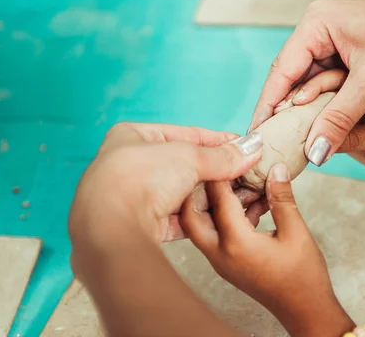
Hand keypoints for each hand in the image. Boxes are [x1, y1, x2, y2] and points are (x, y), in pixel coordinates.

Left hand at [68, 123, 266, 336]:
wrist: (112, 228)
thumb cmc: (140, 178)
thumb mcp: (190, 157)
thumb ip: (222, 156)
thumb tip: (252, 148)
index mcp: (132, 136)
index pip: (184, 135)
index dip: (217, 141)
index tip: (243, 146)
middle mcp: (128, 165)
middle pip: (183, 166)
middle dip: (214, 172)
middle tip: (243, 173)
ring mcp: (132, 197)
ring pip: (180, 194)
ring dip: (207, 196)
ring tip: (237, 196)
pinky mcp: (139, 226)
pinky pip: (175, 219)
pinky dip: (196, 217)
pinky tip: (219, 217)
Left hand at [182, 163, 353, 336]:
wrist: (304, 311)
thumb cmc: (303, 277)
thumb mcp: (296, 232)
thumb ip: (282, 198)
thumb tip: (276, 169)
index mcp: (236, 243)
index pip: (219, 197)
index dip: (224, 169)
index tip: (231, 149)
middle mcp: (219, 253)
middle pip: (194, 211)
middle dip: (206, 185)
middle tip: (224, 166)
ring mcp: (219, 260)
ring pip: (201, 222)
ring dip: (214, 200)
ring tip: (238, 180)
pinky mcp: (225, 262)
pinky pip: (214, 232)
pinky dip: (224, 214)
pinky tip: (248, 201)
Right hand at [249, 0, 364, 166]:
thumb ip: (339, 118)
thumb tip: (314, 152)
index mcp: (316, 24)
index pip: (282, 71)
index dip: (268, 105)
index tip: (256, 133)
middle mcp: (317, 28)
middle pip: (290, 77)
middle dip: (282, 110)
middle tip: (268, 142)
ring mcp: (330, 39)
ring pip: (306, 81)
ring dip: (301, 109)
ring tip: (285, 140)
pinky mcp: (343, 51)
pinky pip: (322, 80)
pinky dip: (319, 103)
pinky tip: (312, 125)